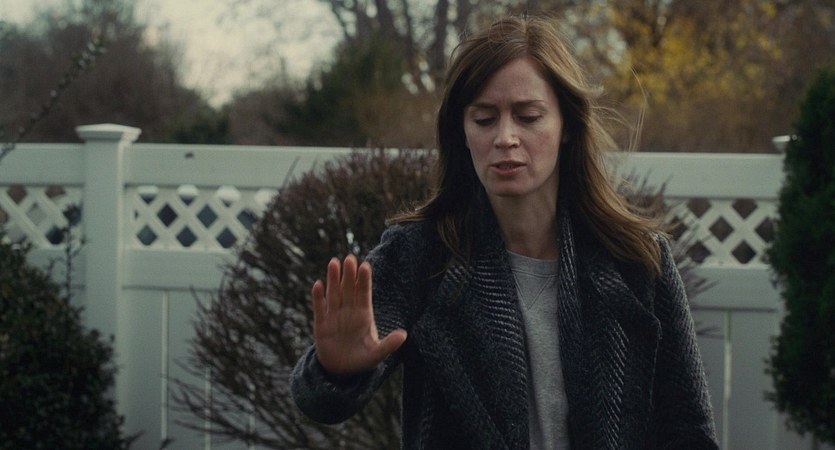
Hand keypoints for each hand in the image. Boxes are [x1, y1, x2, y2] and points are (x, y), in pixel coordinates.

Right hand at [311, 255, 406, 375]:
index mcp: (364, 315)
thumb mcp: (377, 354)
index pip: (364, 293)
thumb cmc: (362, 360)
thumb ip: (389, 344)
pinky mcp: (321, 324)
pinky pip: (320, 308)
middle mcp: (349, 311)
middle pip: (349, 289)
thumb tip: (404, 335)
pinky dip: (318, 297)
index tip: (365, 266)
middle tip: (350, 258)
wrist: (341, 370)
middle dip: (349, 274)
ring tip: (334, 263)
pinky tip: (318, 284)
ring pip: (334, 293)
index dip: (364, 280)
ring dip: (333, 279)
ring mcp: (334, 316)